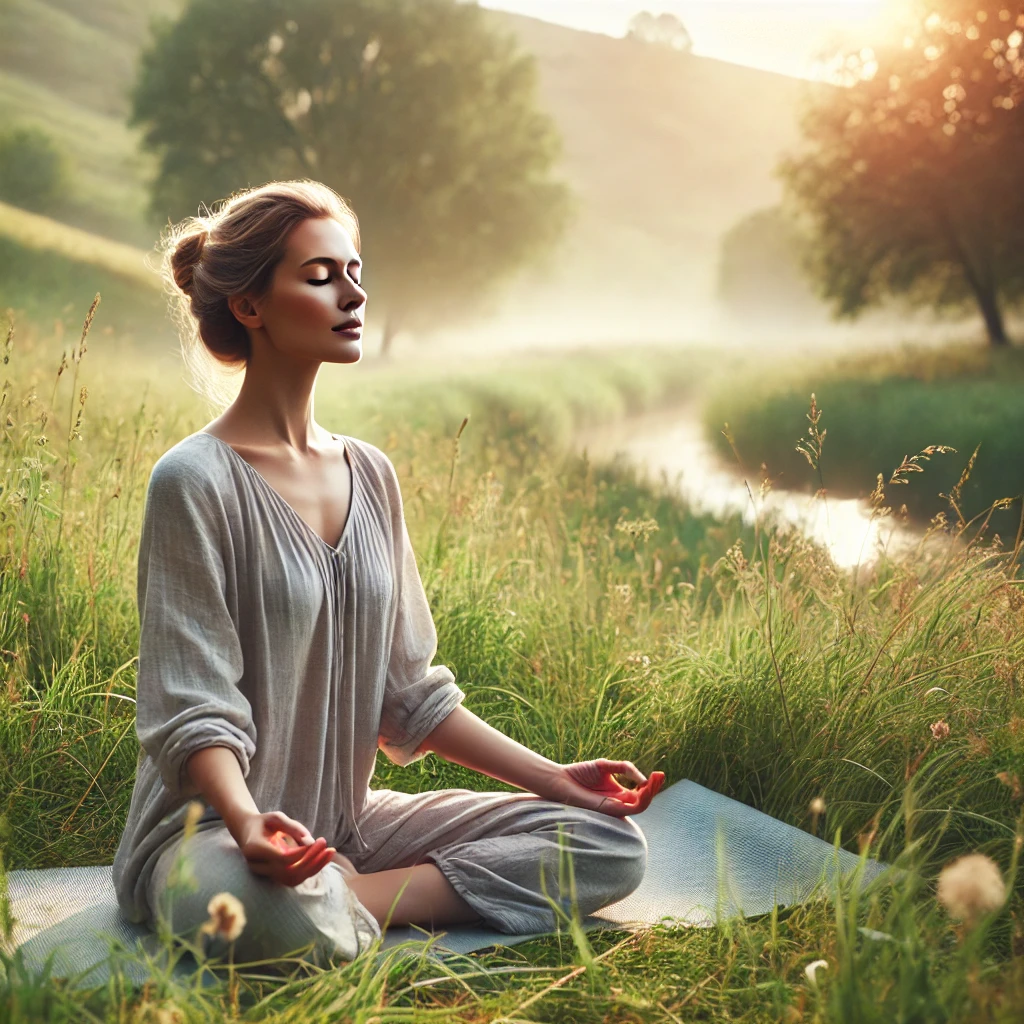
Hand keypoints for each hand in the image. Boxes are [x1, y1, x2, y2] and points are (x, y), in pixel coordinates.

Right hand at [232, 811, 335, 885]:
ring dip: (314, 868)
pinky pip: (294, 878)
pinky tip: (324, 858)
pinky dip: (310, 870)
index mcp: (254, 849)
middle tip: (329, 847)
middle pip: (289, 872)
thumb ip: (292, 827)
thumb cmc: (264, 822)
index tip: (318, 842)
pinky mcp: (273, 877)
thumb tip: (311, 843)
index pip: (283, 858)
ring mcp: (264, 874)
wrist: (248, 833)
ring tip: (331, 852)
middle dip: (312, 861)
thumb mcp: (276, 817)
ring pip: (292, 879)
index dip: (302, 853)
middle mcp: (257, 865)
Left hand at [544, 759, 665, 816]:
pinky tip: (643, 787)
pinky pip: (629, 808)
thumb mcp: (606, 766)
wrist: (561, 779)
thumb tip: (643, 778)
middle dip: (654, 789)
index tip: (660, 773)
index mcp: (619, 793)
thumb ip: (624, 768)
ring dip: (650, 794)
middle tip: (660, 775)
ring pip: (640, 807)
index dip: (652, 784)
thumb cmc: (580, 773)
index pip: (641, 792)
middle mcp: (618, 802)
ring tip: (653, 780)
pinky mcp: (608, 809)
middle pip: (644, 800)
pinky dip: (640, 800)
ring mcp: (614, 807)